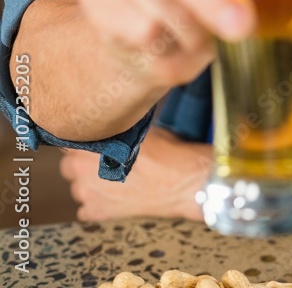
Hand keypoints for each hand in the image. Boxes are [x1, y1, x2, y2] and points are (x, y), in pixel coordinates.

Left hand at [60, 126, 209, 220]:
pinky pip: (85, 208)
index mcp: (87, 147)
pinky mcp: (97, 213)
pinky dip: (96, 203)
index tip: (92, 138)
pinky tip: (114, 195)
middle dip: (81, 162)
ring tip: (113, 178)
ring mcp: (87, 196)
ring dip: (88, 183)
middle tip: (104, 158)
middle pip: (68, 165)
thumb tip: (107, 122)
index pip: (68, 141)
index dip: (81, 139)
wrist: (179, 181)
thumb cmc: (162, 151)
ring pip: (77, 187)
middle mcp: (80, 172)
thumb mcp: (136, 128)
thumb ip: (113, 128)